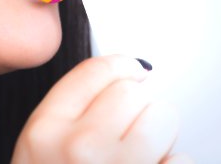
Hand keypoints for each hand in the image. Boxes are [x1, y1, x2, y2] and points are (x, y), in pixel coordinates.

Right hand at [11, 55, 192, 163]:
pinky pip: (180, 160)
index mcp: (44, 131)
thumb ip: (71, 110)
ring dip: (158, 135)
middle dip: (136, 106)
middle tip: (126, 131)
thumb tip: (126, 76)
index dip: (118, 66)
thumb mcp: (40, 151)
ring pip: (162, 117)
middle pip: (132, 91)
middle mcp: (79, 148)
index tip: (130, 70)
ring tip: (137, 158)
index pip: (93, 71)